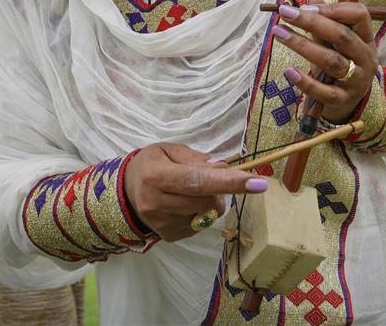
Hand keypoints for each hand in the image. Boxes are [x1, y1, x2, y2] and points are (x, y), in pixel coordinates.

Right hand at [123, 143, 267, 241]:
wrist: (127, 190)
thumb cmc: (153, 164)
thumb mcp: (171, 150)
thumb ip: (197, 159)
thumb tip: (224, 169)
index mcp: (155, 175)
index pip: (198, 180)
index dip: (230, 182)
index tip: (258, 184)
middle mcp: (155, 202)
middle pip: (207, 200)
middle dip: (219, 189)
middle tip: (210, 179)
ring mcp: (160, 223)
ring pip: (207, 216)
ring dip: (210, 202)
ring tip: (193, 192)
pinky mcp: (168, 236)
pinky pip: (200, 226)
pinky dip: (200, 213)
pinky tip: (185, 204)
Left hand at [272, 0, 377, 123]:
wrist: (348, 104)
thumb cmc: (340, 66)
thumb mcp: (335, 43)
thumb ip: (325, 22)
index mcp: (366, 39)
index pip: (360, 15)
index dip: (333, 8)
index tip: (306, 6)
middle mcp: (366, 58)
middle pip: (342, 36)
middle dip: (312, 22)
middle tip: (285, 13)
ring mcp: (357, 80)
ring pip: (331, 61)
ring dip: (303, 45)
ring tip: (279, 33)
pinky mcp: (343, 100)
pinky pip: (324, 91)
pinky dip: (305, 81)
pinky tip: (289, 71)